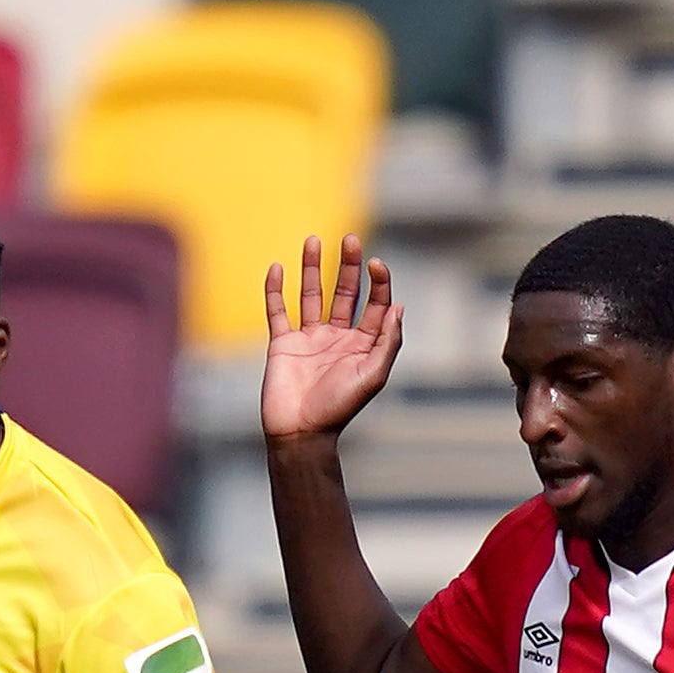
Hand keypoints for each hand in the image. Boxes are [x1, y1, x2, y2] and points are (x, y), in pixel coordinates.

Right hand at [261, 234, 402, 443]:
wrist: (300, 433)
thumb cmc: (339, 409)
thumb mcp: (372, 376)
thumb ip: (387, 342)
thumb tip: (398, 307)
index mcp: (362, 344)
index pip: (374, 304)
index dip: (379, 282)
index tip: (375, 263)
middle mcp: (337, 337)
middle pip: (345, 293)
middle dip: (348, 266)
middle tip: (350, 239)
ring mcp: (308, 338)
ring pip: (311, 295)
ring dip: (312, 268)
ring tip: (314, 240)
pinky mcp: (282, 343)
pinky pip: (278, 311)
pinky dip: (275, 289)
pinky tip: (277, 267)